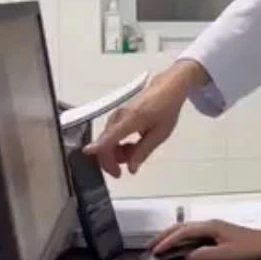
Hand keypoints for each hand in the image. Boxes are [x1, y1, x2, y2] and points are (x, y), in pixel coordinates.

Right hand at [83, 61, 202, 176]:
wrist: (167, 89)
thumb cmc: (166, 108)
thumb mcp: (159, 134)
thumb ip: (143, 152)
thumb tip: (131, 168)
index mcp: (130, 120)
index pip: (109, 137)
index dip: (100, 150)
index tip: (93, 157)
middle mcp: (119, 117)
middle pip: (105, 143)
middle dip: (112, 160)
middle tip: (123, 170)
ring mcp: (117, 115)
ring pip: (108, 140)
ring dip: (116, 152)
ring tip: (134, 154)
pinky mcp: (118, 116)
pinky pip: (112, 134)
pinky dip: (118, 144)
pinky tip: (131, 146)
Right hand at [148, 220, 260, 259]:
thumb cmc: (248, 248)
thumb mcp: (225, 254)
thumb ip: (205, 255)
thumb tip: (187, 257)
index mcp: (210, 226)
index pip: (183, 232)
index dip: (168, 242)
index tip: (155, 251)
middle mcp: (209, 223)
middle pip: (181, 227)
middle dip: (164, 236)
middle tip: (149, 247)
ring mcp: (212, 227)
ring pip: (186, 229)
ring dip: (171, 236)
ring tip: (158, 246)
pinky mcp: (215, 232)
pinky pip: (192, 232)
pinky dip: (180, 238)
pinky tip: (177, 246)